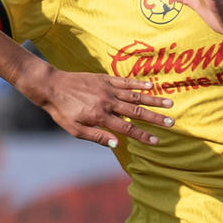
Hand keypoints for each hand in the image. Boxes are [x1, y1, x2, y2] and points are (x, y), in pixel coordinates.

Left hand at [21, 62, 172, 149]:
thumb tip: (117, 144)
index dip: (143, 136)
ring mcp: (107, 89)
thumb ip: (96, 136)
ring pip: (135, 94)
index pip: (127, 129)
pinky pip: (125, 81)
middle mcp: (107, 102)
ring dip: (153, 99)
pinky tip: (151, 85)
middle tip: (171, 123)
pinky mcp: (104, 78)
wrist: (51, 86)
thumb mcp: (74, 129)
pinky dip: (138, 83)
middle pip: (136, 111)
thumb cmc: (61, 111)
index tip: (156, 141)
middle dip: (155, 118)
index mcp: (101, 117)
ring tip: (169, 103)